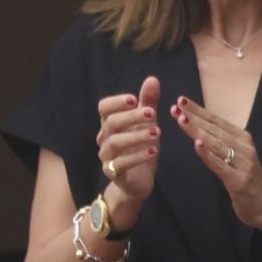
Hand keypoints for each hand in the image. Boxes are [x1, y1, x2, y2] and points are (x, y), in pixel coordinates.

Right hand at [94, 76, 161, 213]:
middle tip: (152, 113)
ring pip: (115, 142)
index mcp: (110, 124)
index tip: (134, 98)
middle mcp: (104, 139)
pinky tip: (154, 151)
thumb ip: (148, 103)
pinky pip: (121, 164)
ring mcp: (107, 157)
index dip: (116, 102)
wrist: (138, 182)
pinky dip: (138, 156)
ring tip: (158, 132)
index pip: (104, 108)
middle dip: (131, 116)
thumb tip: (152, 79)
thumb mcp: (148, 125)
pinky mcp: (114, 173)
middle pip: (111, 123)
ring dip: (137, 136)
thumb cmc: (141, 149)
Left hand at [170, 96, 261, 234]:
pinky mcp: (238, 180)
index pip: (217, 121)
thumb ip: (222, 142)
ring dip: (198, 130)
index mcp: (243, 139)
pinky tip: (197, 144)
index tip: (181, 100)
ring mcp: (243, 163)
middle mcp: (245, 148)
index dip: (199, 110)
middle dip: (194, 117)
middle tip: (176, 106)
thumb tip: (201, 125)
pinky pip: (220, 165)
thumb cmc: (246, 179)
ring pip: (216, 144)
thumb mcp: (237, 156)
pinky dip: (208, 154)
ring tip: (182, 119)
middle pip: (215, 129)